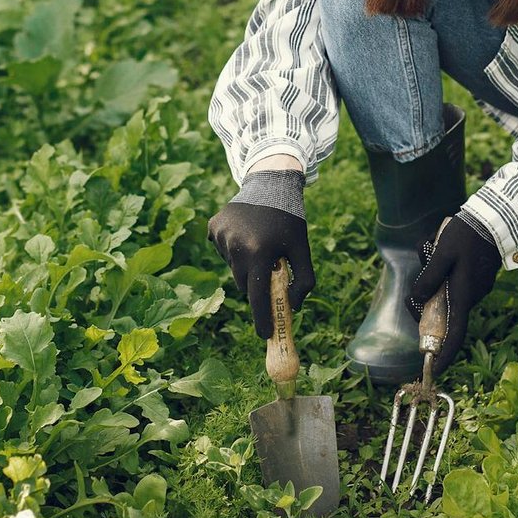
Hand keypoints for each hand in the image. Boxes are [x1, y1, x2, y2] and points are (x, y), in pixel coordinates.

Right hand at [207, 171, 314, 339]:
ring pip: (233, 267)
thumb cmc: (290, 220)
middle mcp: (237, 246)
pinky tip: (245, 233)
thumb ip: (303, 281)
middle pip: (244, 284)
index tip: (265, 334)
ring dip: (245, 264)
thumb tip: (292, 307)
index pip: (257, 296)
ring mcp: (222, 235)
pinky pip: (222, 250)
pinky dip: (233, 249)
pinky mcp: (213, 227)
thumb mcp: (303, 250)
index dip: (262, 318)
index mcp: (260, 252)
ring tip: (258, 243)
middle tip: (269, 271)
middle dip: (256, 283)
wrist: (271, 183)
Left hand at [406, 213, 501, 374]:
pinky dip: (442, 269)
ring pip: (446, 293)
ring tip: (429, 249)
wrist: (496, 217)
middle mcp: (472, 296)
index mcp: (464, 295)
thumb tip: (418, 299)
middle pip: (443, 313)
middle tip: (413, 291)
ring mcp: (476, 286)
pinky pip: (453, 280)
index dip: (444, 353)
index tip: (433, 369)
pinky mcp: (476, 276)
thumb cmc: (467, 235)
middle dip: (424, 303)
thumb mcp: (441, 254)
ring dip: (432, 277)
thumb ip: (429, 278)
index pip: (455, 334)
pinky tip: (437, 246)